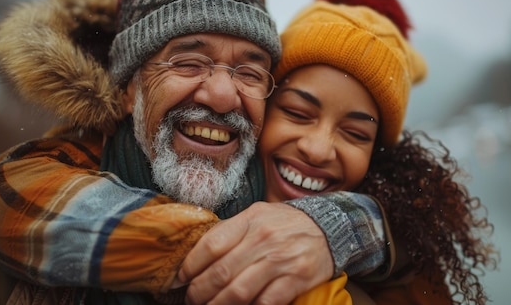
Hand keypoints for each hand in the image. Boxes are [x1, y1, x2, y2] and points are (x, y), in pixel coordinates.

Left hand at [177, 202, 334, 304]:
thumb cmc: (285, 223)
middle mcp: (263, 239)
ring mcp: (280, 260)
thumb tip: (197, 253)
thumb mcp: (257, 215)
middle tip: (192, 300)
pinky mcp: (295, 280)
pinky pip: (265, 303)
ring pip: (238, 292)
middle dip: (199, 293)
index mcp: (250, 220)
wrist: (329, 228)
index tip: (181, 279)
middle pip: (220, 272)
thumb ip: (231, 231)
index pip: (210, 244)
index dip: (190, 266)